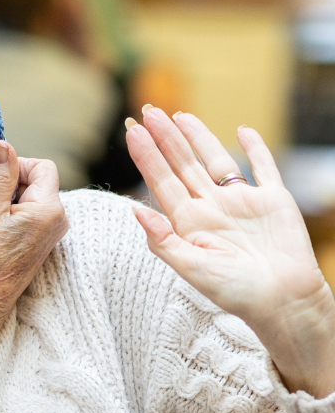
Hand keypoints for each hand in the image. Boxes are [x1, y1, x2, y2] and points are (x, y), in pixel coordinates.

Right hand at [0, 140, 68, 364]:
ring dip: (14, 197)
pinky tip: (1, 226)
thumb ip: (0, 175)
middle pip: (41, 180)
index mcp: (50, 208)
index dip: (18, 165)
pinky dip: (18, 211)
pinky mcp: (47, 238)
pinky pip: (36, 211)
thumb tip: (3, 144)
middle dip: (15, 182)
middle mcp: (61, 218)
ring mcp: (56, 230)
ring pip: (37, 195)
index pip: (43, 166)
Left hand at [127, 108, 334, 397]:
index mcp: (188, 223)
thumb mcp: (190, 269)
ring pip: (215, 161)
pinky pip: (263, 167)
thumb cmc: (234, 292)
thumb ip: (162, 240)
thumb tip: (133, 210)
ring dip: (198, 137)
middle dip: (164, 138)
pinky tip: (241, 130)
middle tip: (147, 110)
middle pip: (182, 165)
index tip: (130, 132)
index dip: (146, 156)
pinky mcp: (272, 199)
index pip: (161, 181)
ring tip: (177, 115)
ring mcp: (241, 202)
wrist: (282, 301)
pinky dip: (254, 148)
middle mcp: (211, 208)